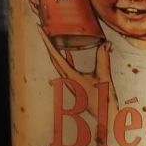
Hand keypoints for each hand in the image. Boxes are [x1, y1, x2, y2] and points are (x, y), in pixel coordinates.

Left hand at [36, 25, 114, 145]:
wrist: (106, 117)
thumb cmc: (104, 100)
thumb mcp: (104, 76)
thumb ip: (104, 59)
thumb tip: (106, 42)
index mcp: (70, 77)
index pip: (55, 55)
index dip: (46, 41)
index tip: (39, 29)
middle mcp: (66, 79)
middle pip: (52, 56)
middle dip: (46, 42)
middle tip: (41, 28)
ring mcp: (70, 81)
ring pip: (58, 62)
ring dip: (54, 48)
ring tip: (50, 36)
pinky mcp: (75, 83)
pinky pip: (66, 66)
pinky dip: (64, 56)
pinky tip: (66, 50)